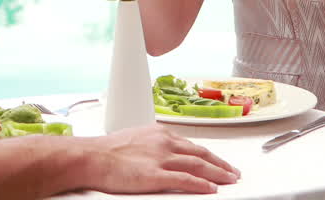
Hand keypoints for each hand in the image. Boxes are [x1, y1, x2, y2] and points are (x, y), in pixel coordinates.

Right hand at [83, 124, 239, 193]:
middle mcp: (164, 143)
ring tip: (230, 180)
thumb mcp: (134, 139)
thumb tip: (159, 153)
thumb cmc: (106, 150)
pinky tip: (211, 189)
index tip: (218, 161)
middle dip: (220, 164)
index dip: (208, 155)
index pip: (191, 145)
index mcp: (159, 134)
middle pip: (201, 154)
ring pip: (198, 166)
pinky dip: (201, 185)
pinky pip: (185, 180)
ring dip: (218, 174)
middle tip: (233, 172)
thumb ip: (151, 145)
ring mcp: (161, 159)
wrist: (91, 156)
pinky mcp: (155, 175)